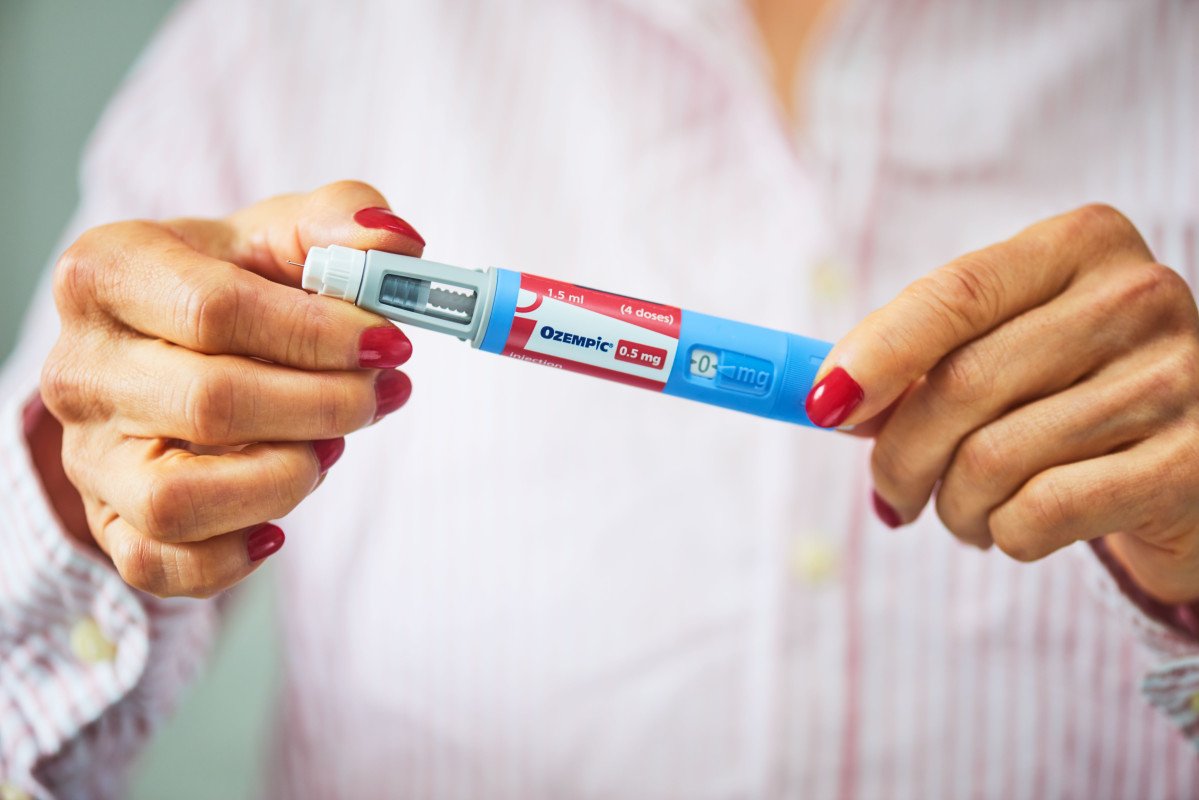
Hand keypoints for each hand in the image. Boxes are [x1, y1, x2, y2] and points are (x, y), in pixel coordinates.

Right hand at [36, 181, 424, 596]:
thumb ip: (341, 224)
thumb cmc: (232, 284)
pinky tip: (278, 524)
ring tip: (329, 448)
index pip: (217, 310)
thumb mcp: (280, 235)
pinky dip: (229, 559)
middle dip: (322, 404)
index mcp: (108, 274)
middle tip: (378, 393)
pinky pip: (158, 564)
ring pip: (177, 501)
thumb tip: (395, 246)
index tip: (390, 342)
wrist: (169, 344)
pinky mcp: (107, 518)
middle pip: (210, 403)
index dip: (319, 333)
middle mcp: (81, 367)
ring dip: (282, 481)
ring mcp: (88, 452)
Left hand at [805, 204, 1198, 603]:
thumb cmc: (1071, 398)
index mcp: (1081, 245)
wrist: (1189, 465)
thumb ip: (922, 358)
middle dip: (898, 457)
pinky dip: (1004, 535)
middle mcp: (1138, 297)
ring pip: (993, 459)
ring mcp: (1176, 380)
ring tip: (964, 511)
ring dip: (951, 506)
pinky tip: (1015, 528)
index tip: (820, 406)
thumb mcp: (1005, 349)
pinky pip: (1041, 512)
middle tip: (891, 492)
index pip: (955, 293)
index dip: (875, 354)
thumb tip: (824, 396)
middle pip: (962, 384)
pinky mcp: (1192, 466)